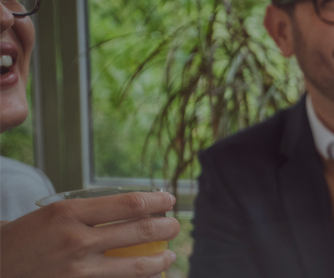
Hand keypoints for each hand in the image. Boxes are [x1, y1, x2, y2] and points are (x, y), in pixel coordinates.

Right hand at [0, 191, 180, 277]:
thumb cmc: (20, 241)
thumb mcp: (49, 216)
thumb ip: (85, 213)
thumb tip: (131, 209)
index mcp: (67, 213)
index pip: (129, 203)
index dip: (158, 201)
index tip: (169, 200)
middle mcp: (75, 240)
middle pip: (142, 231)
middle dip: (168, 228)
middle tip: (175, 226)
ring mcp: (77, 270)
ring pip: (138, 265)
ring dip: (161, 259)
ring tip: (169, 255)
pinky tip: (147, 276)